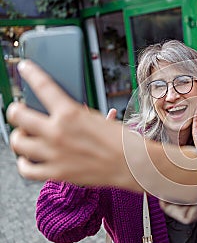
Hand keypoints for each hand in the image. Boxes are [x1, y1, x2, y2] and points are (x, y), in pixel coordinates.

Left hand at [6, 60, 135, 188]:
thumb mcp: (98, 119)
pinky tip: (29, 158)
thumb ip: (76, 115)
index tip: (25, 69)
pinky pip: (26, 169)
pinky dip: (24, 163)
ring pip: (17, 142)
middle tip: (21, 111)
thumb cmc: (122, 141)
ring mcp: (54, 154)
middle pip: (17, 115)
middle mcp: (57, 132)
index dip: (30, 73)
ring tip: (25, 136)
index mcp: (70, 113)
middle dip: (16, 110)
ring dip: (19, 136)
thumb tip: (65, 112)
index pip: (42, 85)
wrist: (133, 164)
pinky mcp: (57, 173)